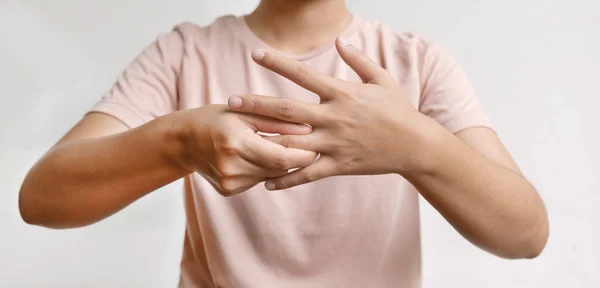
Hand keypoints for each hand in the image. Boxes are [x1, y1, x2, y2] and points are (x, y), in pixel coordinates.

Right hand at [175, 104, 317, 195]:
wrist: (183, 140)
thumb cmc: (217, 119)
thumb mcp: (244, 113)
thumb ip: (276, 120)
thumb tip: (309, 127)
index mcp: (235, 142)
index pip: (281, 156)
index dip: (304, 154)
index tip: (319, 144)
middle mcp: (231, 167)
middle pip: (278, 169)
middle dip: (298, 160)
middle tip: (314, 148)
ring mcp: (228, 182)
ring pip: (271, 176)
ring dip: (282, 164)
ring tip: (287, 148)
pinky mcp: (228, 190)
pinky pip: (258, 180)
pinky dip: (265, 169)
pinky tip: (262, 157)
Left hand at [227, 39, 435, 189]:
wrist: (415, 145)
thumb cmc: (398, 110)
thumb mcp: (381, 79)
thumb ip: (358, 59)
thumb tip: (340, 40)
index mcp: (342, 94)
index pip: (303, 75)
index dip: (277, 63)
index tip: (255, 55)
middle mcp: (333, 118)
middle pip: (287, 110)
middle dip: (257, 105)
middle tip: (232, 101)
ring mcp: (334, 143)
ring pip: (292, 144)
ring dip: (264, 142)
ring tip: (239, 140)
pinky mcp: (338, 165)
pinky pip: (308, 174)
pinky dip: (287, 180)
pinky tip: (267, 183)